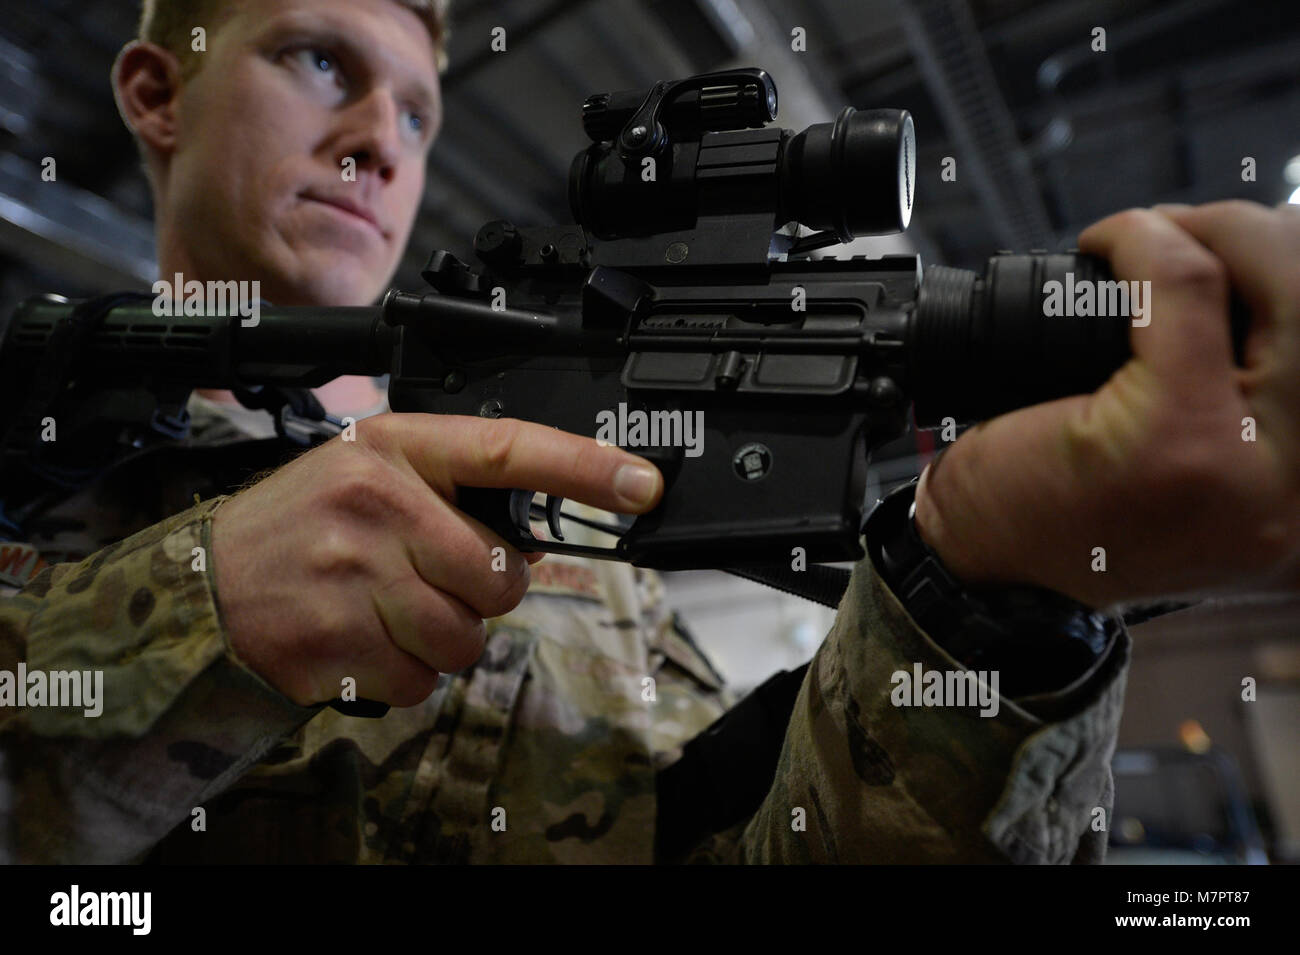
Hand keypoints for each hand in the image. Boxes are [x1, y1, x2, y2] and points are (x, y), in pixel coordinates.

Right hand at [210, 414, 662, 705]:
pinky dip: (404, 675)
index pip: (507, 449)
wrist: (202, 585)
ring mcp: (353, 575)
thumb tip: (540, 528)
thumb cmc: (302, 527)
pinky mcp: (336, 642)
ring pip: (466, 638)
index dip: (583, 468)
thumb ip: (450, 488)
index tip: (643, 484)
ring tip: (387, 611)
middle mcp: (377, 503)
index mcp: (393, 450)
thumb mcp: (368, 473)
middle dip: (482, 592)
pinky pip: (422, 682)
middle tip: (429, 578)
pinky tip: (362, 642)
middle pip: (500, 574)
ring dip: (441, 639)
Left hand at [913, 200, 1299, 606]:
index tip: (1227, 244)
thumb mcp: (1168, 461)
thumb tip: (1230, 272)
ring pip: (1288, 292)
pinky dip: (1147, 246)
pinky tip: (1106, 245)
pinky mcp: (1178, 438)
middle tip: (1186, 229)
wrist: (977, 566)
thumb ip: (1225, 397)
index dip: (1290, 268)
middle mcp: (1299, 488)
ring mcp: (1248, 467)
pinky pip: (1187, 292)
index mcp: (1299, 489)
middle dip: (1269, 240)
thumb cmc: (1057, 509)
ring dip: (1222, 235)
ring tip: (1155, 237)